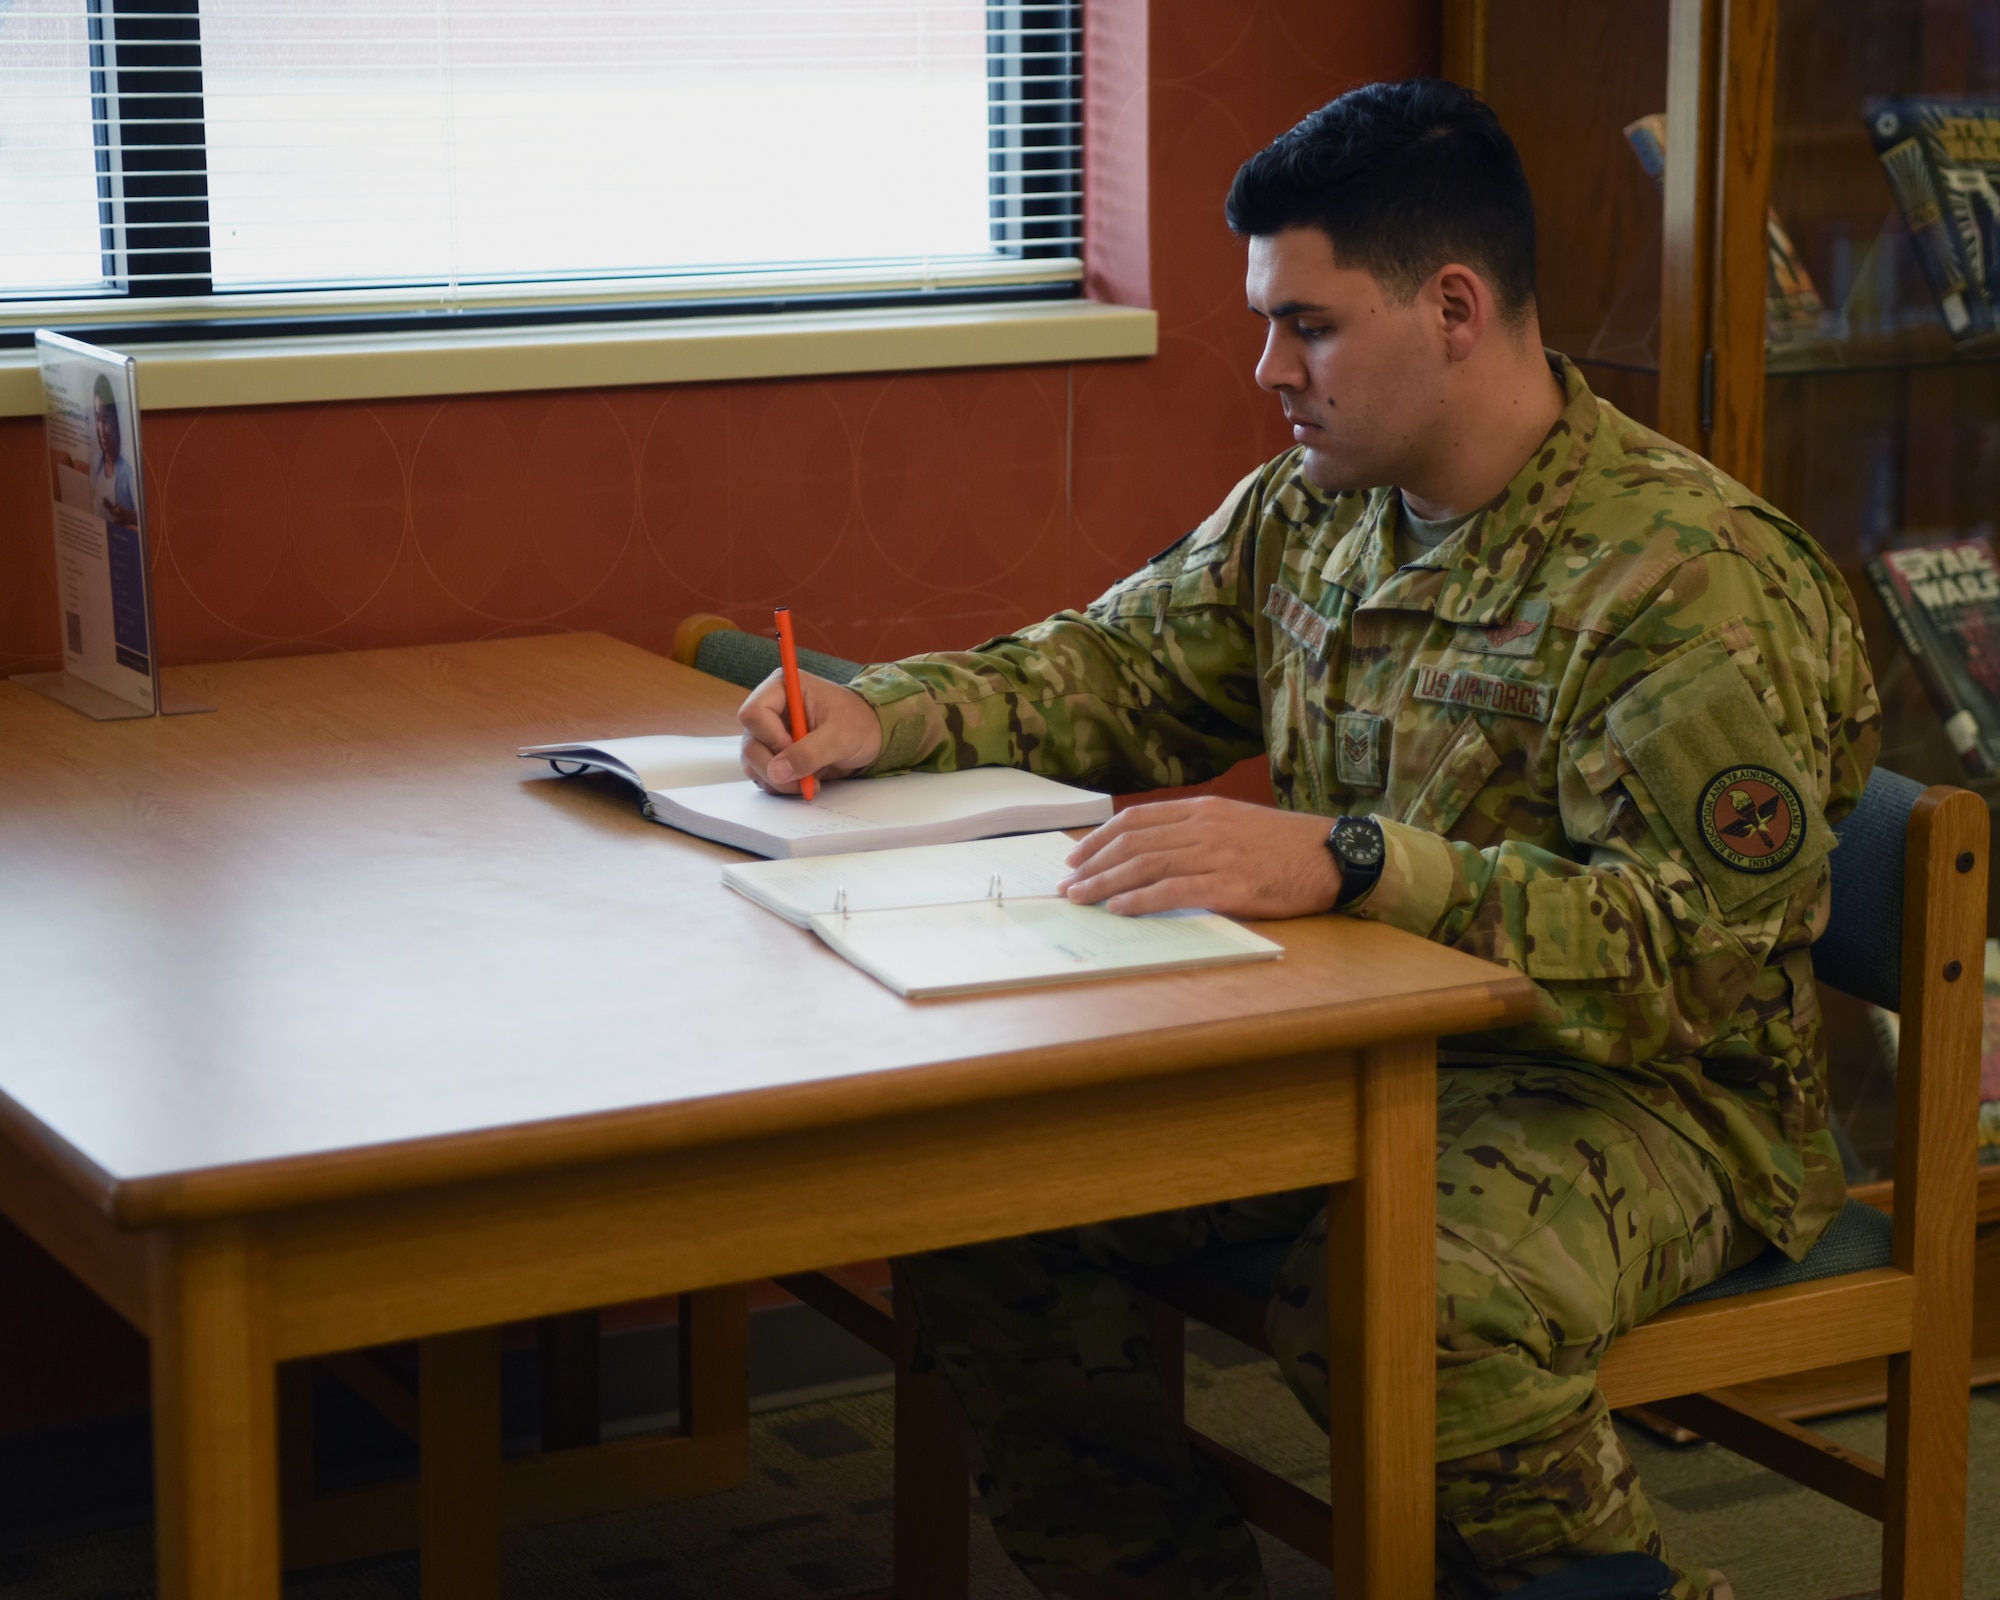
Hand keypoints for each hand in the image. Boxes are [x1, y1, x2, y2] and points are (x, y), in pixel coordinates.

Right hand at [738, 671, 883, 792]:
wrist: (870, 735)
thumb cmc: (858, 723)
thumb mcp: (839, 737)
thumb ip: (809, 753)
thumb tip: (776, 772)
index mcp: (782, 688)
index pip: (753, 714)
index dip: (771, 738)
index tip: (795, 749)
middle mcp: (769, 709)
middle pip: (750, 744)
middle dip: (775, 768)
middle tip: (805, 779)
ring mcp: (768, 733)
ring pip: (752, 764)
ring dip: (779, 781)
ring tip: (811, 779)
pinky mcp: (772, 753)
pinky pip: (763, 776)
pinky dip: (782, 785)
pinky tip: (806, 779)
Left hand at [1059, 797, 1343, 917]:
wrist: (1333, 857)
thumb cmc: (1284, 847)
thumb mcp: (1236, 825)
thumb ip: (1196, 833)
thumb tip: (1152, 852)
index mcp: (1203, 810)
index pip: (1137, 820)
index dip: (1099, 838)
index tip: (1076, 855)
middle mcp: (1204, 827)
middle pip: (1133, 843)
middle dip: (1092, 864)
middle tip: (1067, 883)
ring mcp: (1216, 855)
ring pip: (1145, 866)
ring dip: (1105, 883)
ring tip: (1081, 898)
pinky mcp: (1229, 885)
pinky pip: (1173, 891)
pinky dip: (1140, 900)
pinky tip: (1119, 909)